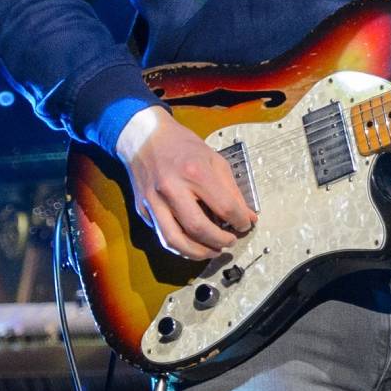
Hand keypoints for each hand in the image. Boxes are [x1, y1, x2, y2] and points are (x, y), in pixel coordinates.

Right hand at [117, 106, 255, 259]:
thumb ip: (232, 191)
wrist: (144, 138)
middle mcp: (172, 189)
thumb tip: (247, 216)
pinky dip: (180, 246)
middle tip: (230, 242)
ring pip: (175, 240)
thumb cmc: (182, 146)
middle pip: (198, 228)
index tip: (245, 225)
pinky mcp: (143, 210)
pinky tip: (194, 245)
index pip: (224, 207)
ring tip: (213, 251)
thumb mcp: (215, 160)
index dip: (239, 221)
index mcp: (195, 172)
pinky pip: (162, 236)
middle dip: (219, 241)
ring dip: (197, 252)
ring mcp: (154, 202)